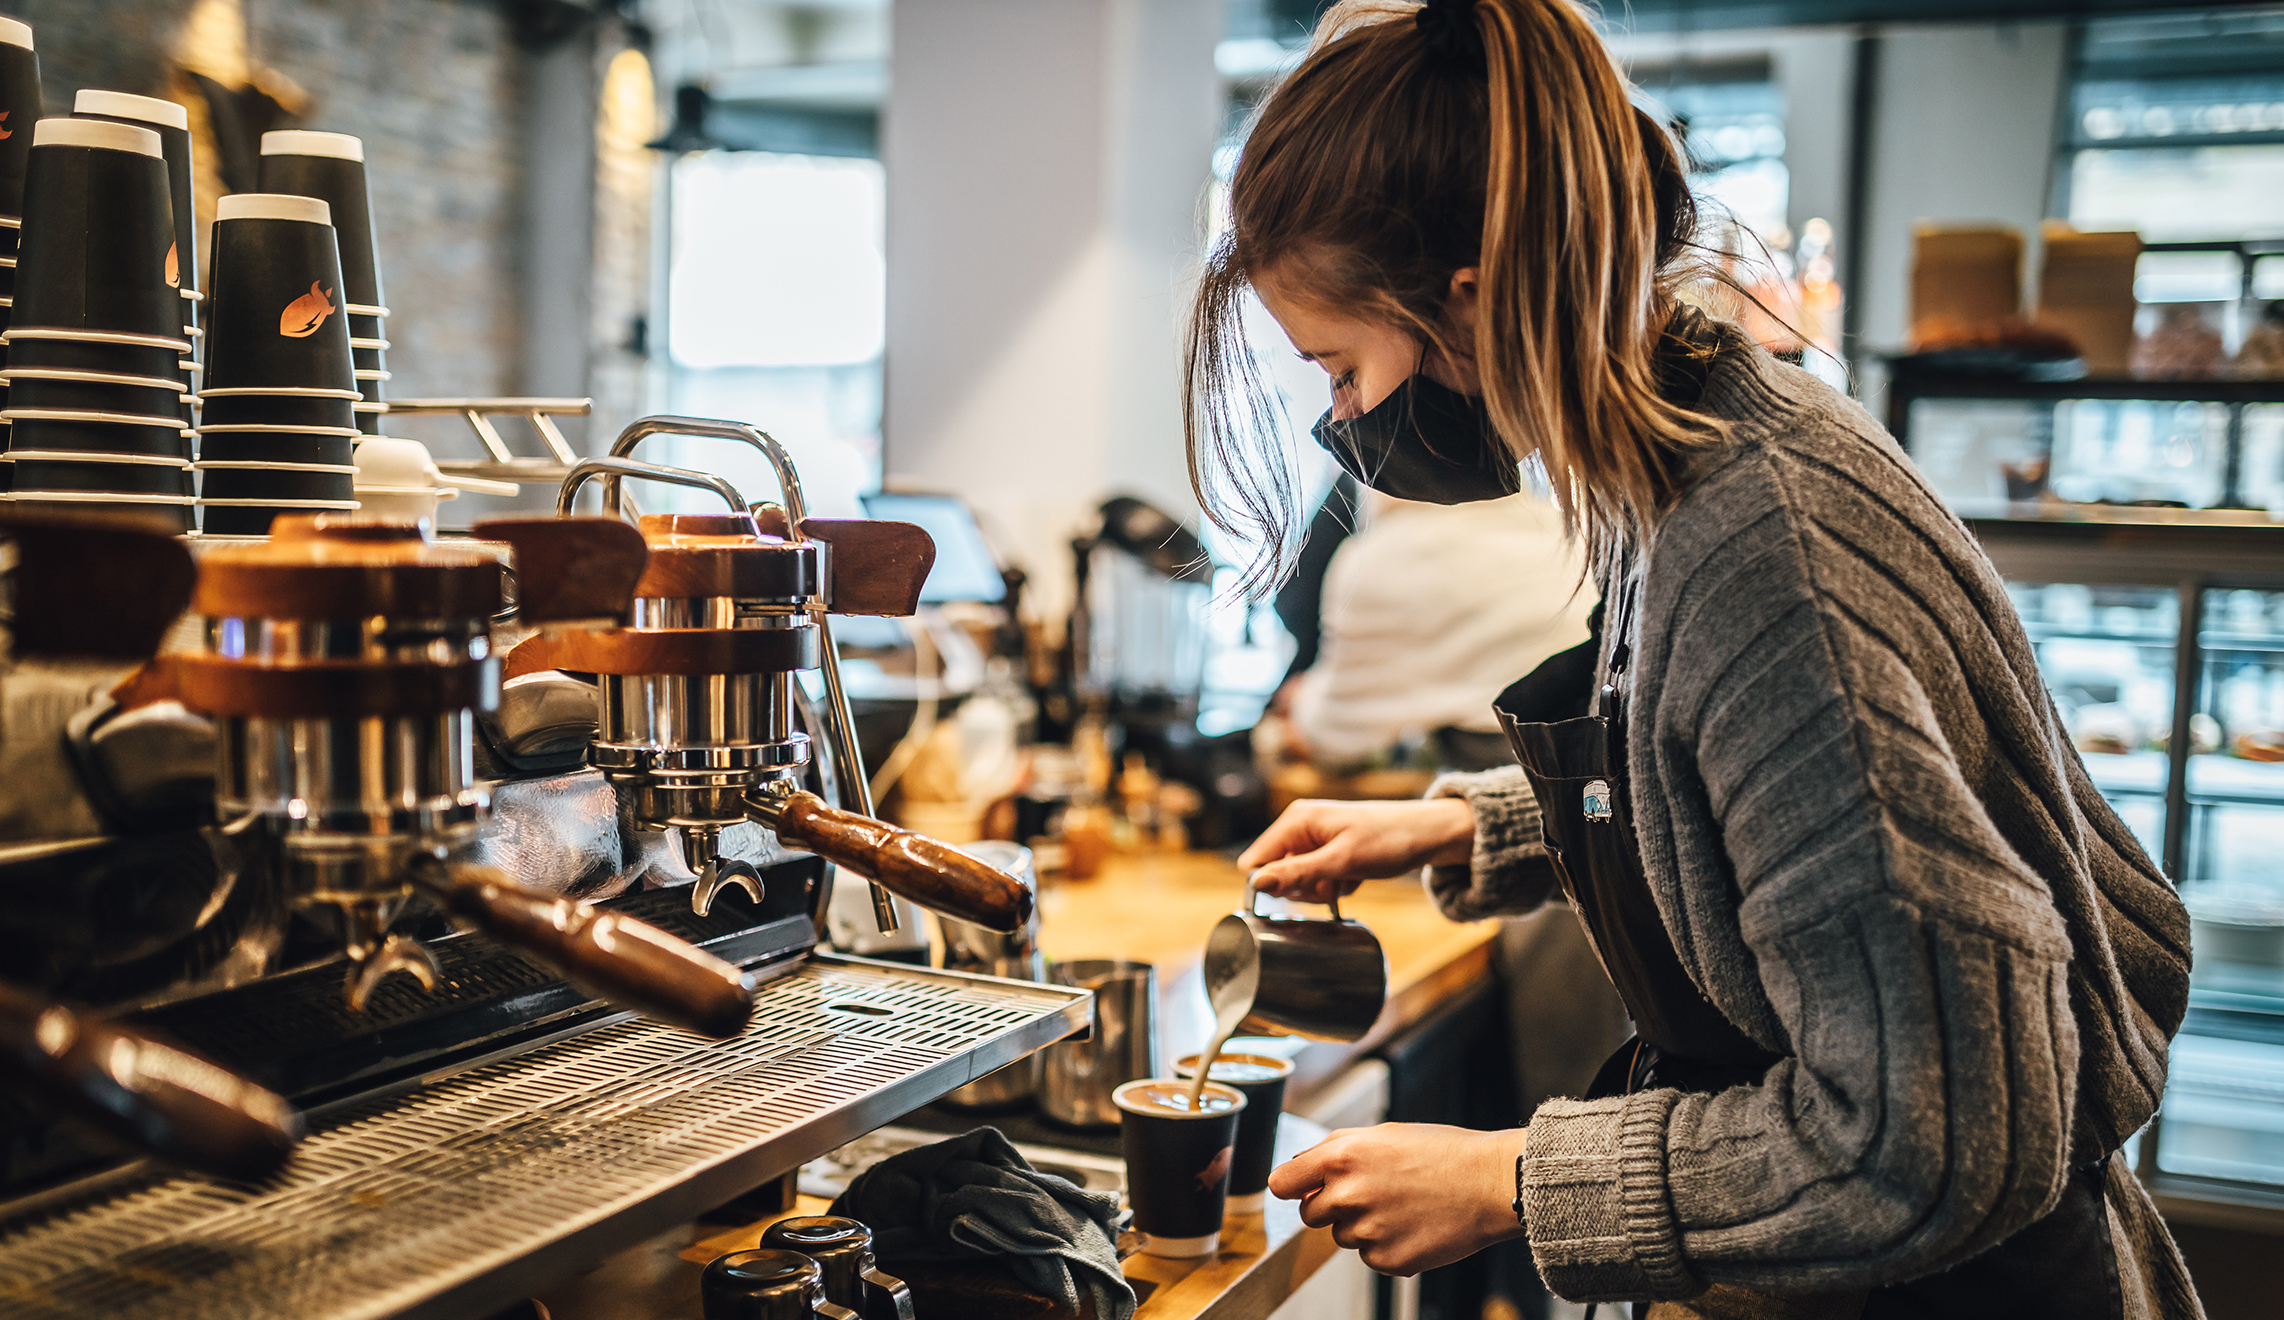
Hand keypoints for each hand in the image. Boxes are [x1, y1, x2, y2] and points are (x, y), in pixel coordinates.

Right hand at [1236, 798, 1474, 903]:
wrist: (1429, 835)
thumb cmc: (1388, 839)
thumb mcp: (1341, 861)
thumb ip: (1297, 873)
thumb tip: (1257, 882)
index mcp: (1296, 820)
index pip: (1257, 860)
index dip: (1271, 884)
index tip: (1300, 892)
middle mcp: (1301, 827)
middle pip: (1277, 874)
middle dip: (1303, 888)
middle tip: (1332, 883)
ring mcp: (1316, 840)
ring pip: (1299, 881)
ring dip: (1322, 889)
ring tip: (1348, 877)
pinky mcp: (1331, 851)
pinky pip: (1319, 880)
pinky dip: (1336, 884)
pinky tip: (1355, 876)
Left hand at [1269, 1123, 1526, 1276]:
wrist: (1489, 1184)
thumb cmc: (1442, 1153)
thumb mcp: (1383, 1134)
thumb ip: (1334, 1149)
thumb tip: (1300, 1167)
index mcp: (1342, 1156)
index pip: (1282, 1183)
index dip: (1291, 1186)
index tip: (1299, 1189)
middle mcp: (1349, 1194)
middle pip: (1309, 1215)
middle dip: (1331, 1207)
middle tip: (1370, 1194)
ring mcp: (1367, 1231)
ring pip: (1342, 1237)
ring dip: (1361, 1226)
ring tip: (1400, 1206)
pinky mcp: (1387, 1260)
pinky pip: (1369, 1257)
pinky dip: (1385, 1246)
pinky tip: (1412, 1226)